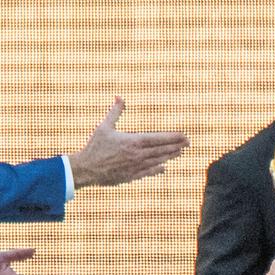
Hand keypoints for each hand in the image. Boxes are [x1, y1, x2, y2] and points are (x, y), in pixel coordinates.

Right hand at [68, 97, 188, 187]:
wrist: (86, 170)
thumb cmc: (94, 147)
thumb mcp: (104, 127)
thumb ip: (115, 112)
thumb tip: (119, 97)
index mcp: (133, 141)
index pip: (158, 139)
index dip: (173, 137)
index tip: (184, 136)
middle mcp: (137, 155)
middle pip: (162, 150)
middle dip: (176, 146)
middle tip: (188, 143)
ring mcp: (136, 167)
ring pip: (158, 161)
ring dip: (170, 156)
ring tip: (179, 152)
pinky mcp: (131, 176)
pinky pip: (148, 172)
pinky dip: (157, 169)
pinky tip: (163, 167)